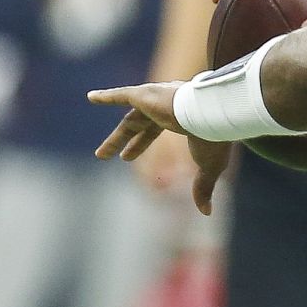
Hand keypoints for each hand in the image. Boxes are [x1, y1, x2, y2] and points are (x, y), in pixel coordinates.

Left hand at [92, 82, 239, 215]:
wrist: (215, 113)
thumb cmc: (215, 137)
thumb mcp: (208, 166)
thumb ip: (203, 187)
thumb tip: (206, 212)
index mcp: (181, 119)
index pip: (154, 131)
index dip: (140, 145)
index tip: (126, 158)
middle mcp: (166, 107)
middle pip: (138, 126)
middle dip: (125, 142)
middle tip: (112, 157)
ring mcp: (155, 100)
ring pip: (129, 119)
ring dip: (115, 138)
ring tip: (100, 156)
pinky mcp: (146, 94)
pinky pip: (122, 95)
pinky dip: (106, 96)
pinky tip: (90, 98)